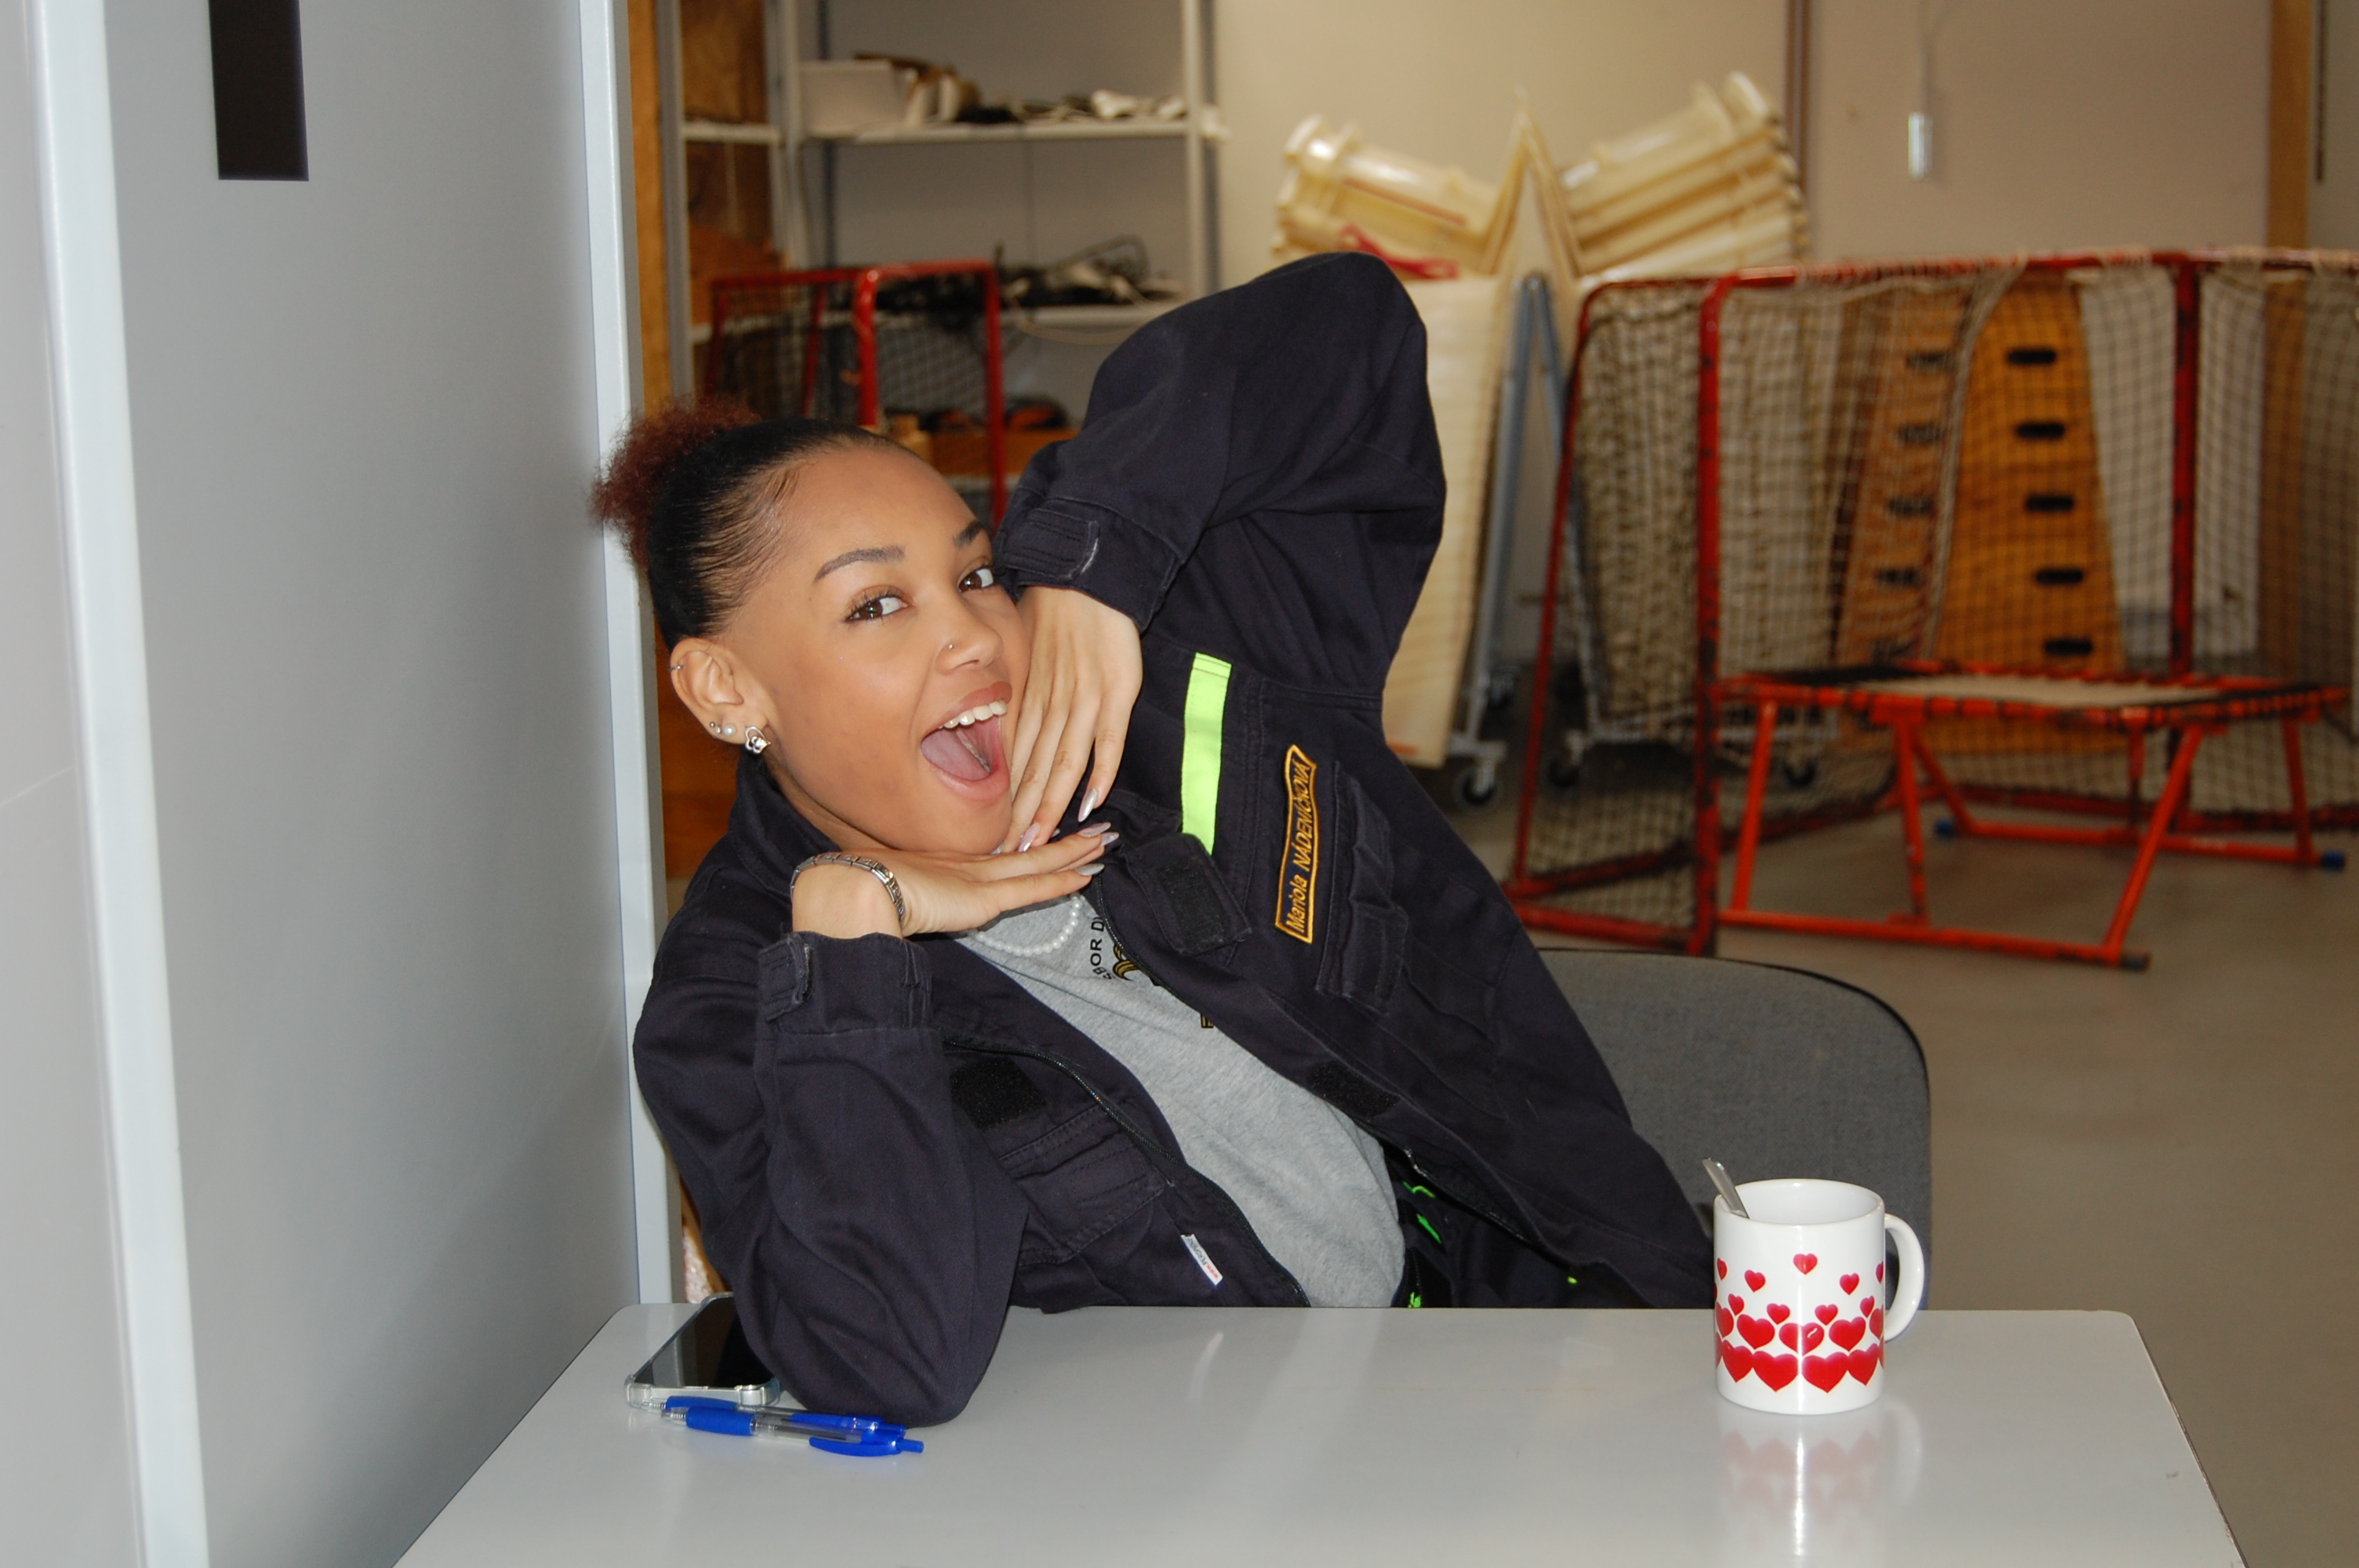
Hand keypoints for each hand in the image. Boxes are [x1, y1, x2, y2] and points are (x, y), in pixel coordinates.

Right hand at [792, 827, 1115, 939]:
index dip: (1033, 841)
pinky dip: (1060, 879)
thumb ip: (910, 890)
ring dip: (1075, 852)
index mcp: (950, 862)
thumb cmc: (865, 889)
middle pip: (1030, 848)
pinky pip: (1033, 886)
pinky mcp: (986, 895)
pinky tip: (1086, 874)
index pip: (1004, 852)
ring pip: (1039, 861)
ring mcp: (981, 876)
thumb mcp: (893, 887)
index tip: (1056, 832)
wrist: (857, 890)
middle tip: (1100, 828)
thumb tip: (909, 897)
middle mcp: (972, 863)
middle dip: (1067, 839)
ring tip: (1106, 841)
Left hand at [1001, 586, 1141, 852]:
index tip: (992, 833)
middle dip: (1019, 816)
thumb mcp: (1024, 655)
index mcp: (1029, 698)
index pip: (1013, 761)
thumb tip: (1006, 730)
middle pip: (1034, 771)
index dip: (1003, 801)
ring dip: (1051, 805)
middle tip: (1007, 853)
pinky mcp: (1117, 691)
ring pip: (1064, 762)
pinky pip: (1108, 740)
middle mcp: (1053, 704)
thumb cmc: (1053, 612)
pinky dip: (1100, 771)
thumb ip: (1021, 696)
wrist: (1084, 574)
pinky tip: (1092, 802)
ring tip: (1040, 841)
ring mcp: (1085, 700)